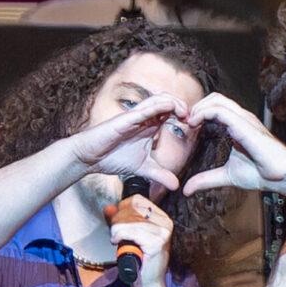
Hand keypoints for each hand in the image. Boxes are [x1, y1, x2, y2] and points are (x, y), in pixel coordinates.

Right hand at [67, 93, 187, 191]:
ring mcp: (135, 117)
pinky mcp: (125, 119)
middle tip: (193, 118)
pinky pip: (144, 109)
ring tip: (184, 112)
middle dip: (182, 106)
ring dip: (173, 103)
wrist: (90, 158)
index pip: (170, 113)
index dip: (184, 115)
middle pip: (167, 102)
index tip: (195, 124)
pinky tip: (169, 107)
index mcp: (149, 126)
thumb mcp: (143, 168)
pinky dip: (157, 106)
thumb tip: (176, 185)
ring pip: (157, 101)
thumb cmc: (112, 157)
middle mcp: (143, 118)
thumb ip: (160, 174)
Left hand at [113, 193, 173, 286]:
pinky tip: (118, 242)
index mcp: (162, 218)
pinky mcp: (156, 242)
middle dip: (117, 220)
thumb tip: (108, 208)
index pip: (137, 200)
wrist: (147, 283)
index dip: (122, 208)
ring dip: (116, 230)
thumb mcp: (129, 235)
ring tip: (117, 239)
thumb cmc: (141, 261)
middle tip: (115, 233)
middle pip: (132, 208)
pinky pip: (129, 231)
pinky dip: (119, 236)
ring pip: (129, 220)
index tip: (118, 221)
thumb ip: (118, 220)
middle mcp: (165, 223)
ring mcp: (162, 233)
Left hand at [183, 92, 285, 197]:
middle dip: (196, 107)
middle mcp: (241, 118)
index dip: (198, 113)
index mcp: (238, 125)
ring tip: (188, 123)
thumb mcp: (226, 176)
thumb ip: (206, 179)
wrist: (283, 176)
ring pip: (216, 100)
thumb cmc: (263, 174)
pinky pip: (220, 110)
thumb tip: (187, 190)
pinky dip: (203, 113)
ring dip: (198, 108)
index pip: (215, 107)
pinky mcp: (244, 124)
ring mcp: (244, 119)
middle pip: (214, 98)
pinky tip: (195, 124)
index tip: (186, 128)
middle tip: (185, 123)